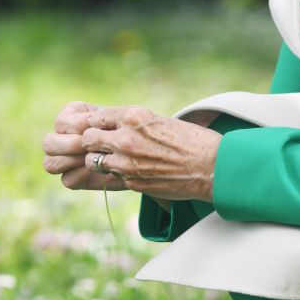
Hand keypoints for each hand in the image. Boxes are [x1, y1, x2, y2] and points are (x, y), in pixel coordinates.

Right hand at [42, 100, 126, 191]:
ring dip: (72, 161)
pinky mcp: (73, 178)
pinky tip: (99, 170)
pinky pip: (67, 180)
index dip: (76, 126)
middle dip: (69, 145)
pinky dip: (82, 175)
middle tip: (89, 146)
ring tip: (95, 157)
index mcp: (71, 116)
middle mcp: (62, 138)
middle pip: (48, 143)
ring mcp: (65, 159)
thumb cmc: (132, 128)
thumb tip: (89, 126)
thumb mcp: (120, 118)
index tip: (95, 128)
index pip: (61, 122)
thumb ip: (102, 119)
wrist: (144, 152)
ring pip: (50, 163)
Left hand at [80, 105, 221, 202]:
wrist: (212, 167)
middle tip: (102, 145)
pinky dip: (118, 174)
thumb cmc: (191, 141)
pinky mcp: (132, 182)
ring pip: (92, 161)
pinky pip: (112, 177)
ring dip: (100, 160)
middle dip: (92, 142)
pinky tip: (134, 171)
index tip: (101, 128)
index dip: (97, 124)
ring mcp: (126, 163)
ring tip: (114, 159)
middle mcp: (126, 138)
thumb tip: (113, 125)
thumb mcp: (160, 121)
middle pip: (88, 138)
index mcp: (134, 116)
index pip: (96, 118)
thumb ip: (134, 123)